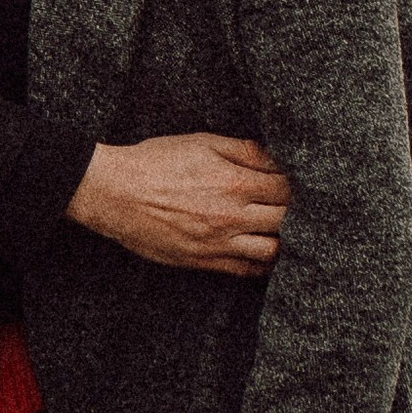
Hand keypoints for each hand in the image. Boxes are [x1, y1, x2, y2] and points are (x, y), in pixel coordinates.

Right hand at [68, 134, 287, 272]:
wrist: (115, 192)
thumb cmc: (156, 161)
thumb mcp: (202, 141)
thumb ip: (244, 150)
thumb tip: (275, 158)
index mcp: (234, 182)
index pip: (286, 189)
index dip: (296, 185)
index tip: (296, 183)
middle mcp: (231, 216)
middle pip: (286, 220)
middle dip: (295, 211)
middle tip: (296, 206)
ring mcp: (218, 243)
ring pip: (272, 251)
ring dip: (283, 240)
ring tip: (282, 230)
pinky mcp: (202, 261)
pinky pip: (245, 270)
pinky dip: (262, 264)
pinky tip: (265, 252)